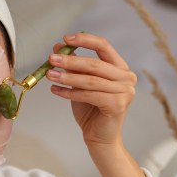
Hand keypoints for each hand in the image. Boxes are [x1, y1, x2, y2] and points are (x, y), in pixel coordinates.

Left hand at [47, 33, 136, 148]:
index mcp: (120, 68)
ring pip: (90, 80)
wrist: (99, 137)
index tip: (65, 39)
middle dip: (70, 61)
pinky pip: (88, 95)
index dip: (84, 40)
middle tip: (51, 59)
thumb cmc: (91, 110)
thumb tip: (58, 47)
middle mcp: (127, 77)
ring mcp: (125, 91)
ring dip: (67, 76)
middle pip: (95, 63)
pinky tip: (55, 90)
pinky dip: (69, 92)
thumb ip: (74, 65)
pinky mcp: (117, 105)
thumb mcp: (81, 83)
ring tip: (49, 74)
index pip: (104, 46)